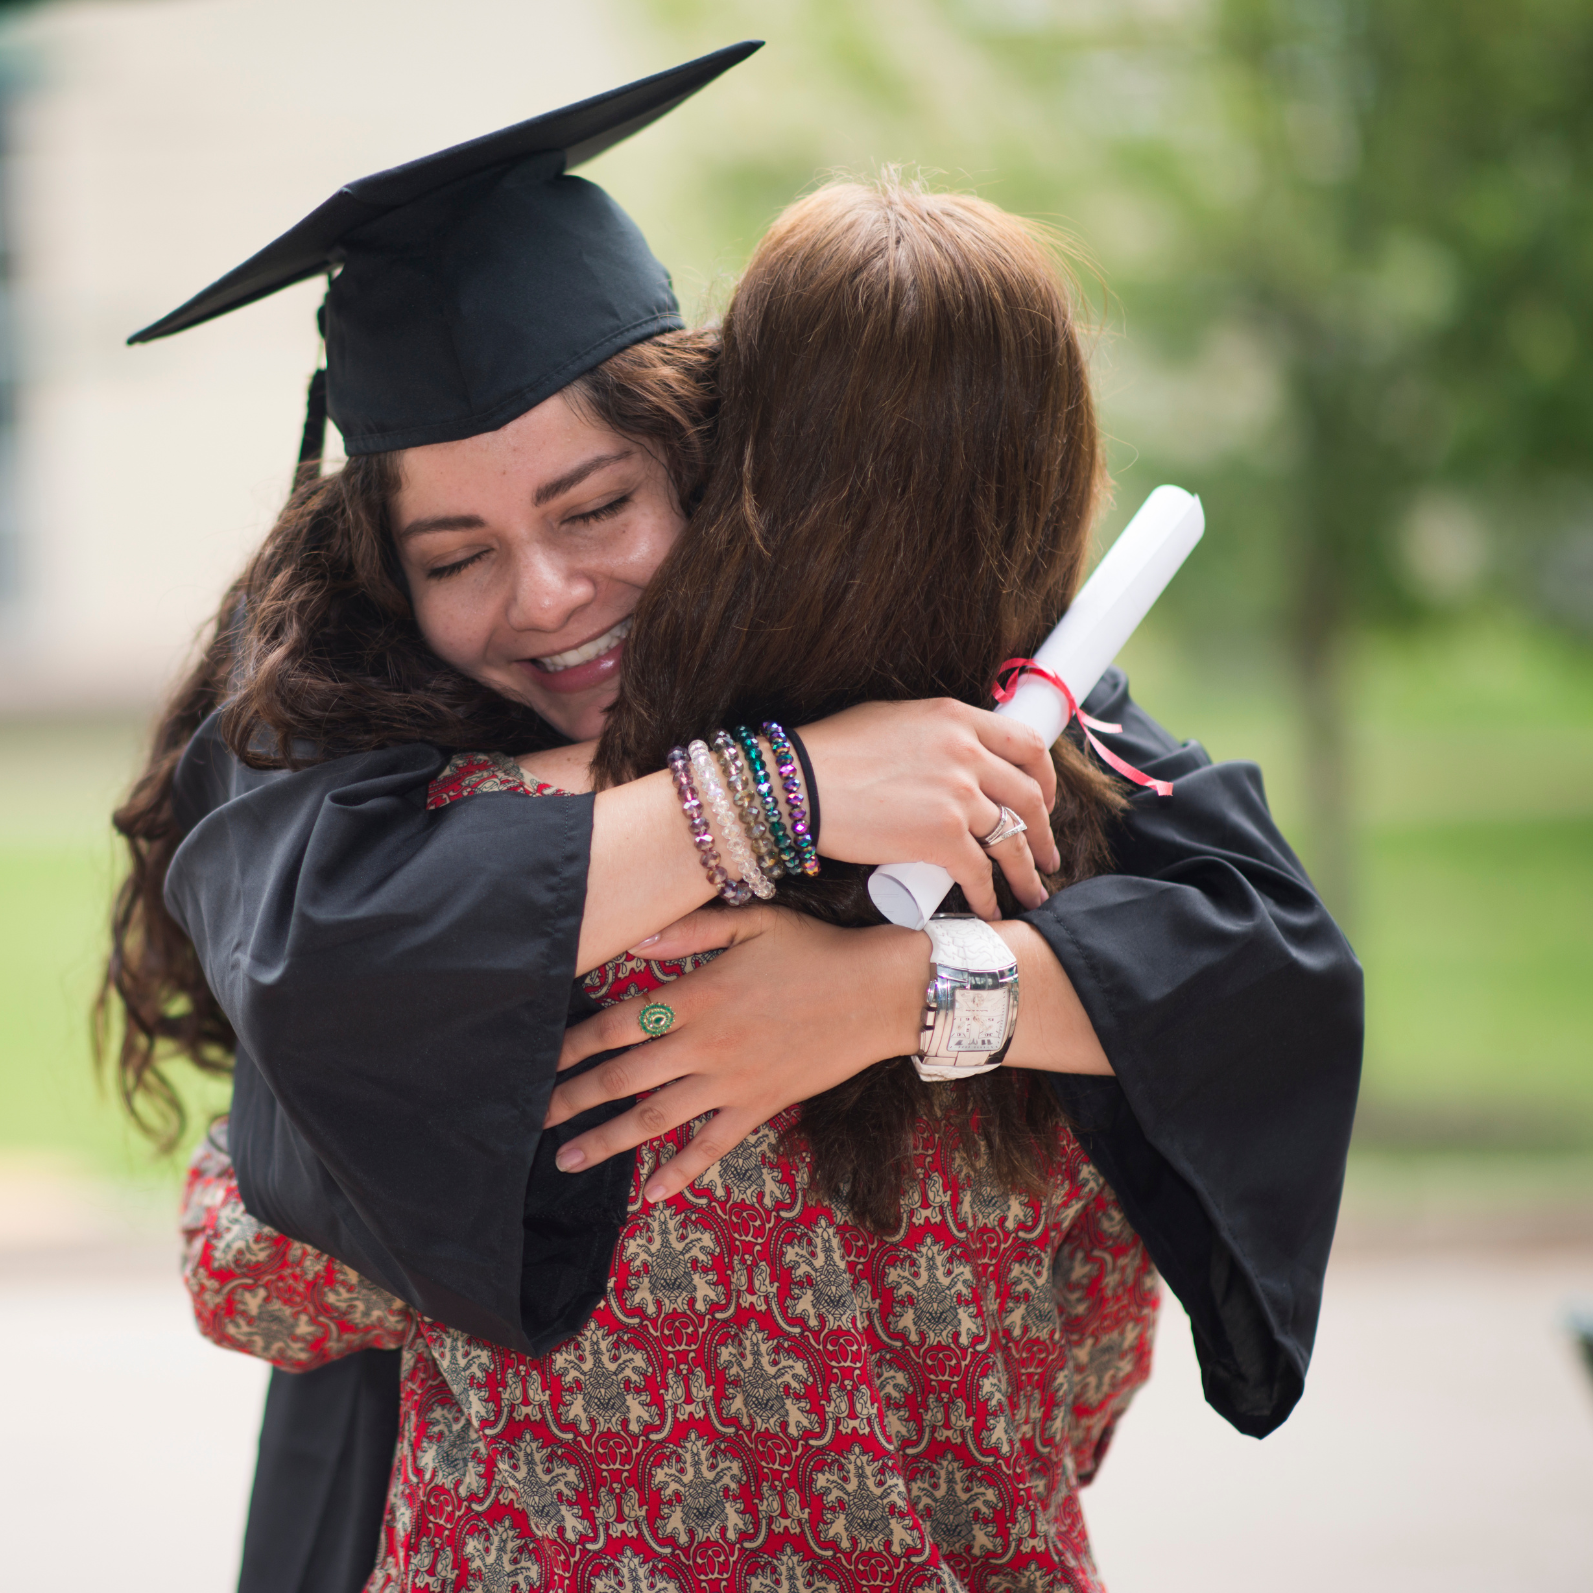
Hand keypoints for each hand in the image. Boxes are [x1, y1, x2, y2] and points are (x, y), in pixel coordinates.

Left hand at [545, 906, 929, 1202]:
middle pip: (623, 1078)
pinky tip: (651, 1195)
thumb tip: (636, 942)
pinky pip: (712, 1146)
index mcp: (696, 996)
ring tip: (567, 1160)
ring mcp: (732, 1081)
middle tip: (531, 1120)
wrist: (879, 992)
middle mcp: (705, 1044)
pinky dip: (681, 1172)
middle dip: (572, 1099)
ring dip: (608, 1141)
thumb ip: (691, 932)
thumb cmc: (815, 950)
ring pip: (656, 1118)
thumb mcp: (754, 922)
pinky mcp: (759, 1105)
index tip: (536, 1060)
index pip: (616, 1025)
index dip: (571, 1046)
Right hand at [798, 699, 1061, 917]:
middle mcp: (967, 753)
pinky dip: (990, 897)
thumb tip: (951, 754)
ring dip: (1027, 873)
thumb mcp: (893, 720)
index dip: (1044, 779)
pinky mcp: (942, 838)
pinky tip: (990, 909)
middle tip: (1046, 855)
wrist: (797, 784)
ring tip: (1032, 892)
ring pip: (1012, 841)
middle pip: (1028, 797)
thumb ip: (934, 734)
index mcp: (957, 718)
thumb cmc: (830, 753)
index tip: (1042, 802)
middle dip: (1044, 833)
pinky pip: (981, 874)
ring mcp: (958, 796)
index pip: (1027, 744)